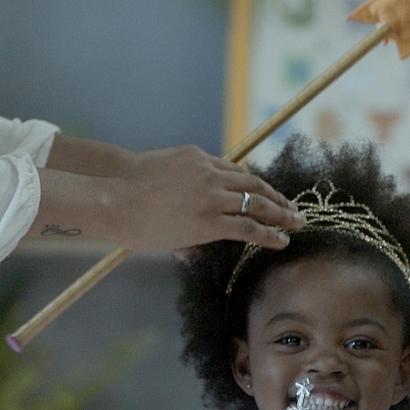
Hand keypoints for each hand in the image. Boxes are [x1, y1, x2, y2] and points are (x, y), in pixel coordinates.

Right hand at [32, 142, 303, 252]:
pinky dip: (268, 233)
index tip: (268, 195)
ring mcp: (211, 195)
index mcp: (197, 159)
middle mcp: (209, 173)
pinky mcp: (209, 219)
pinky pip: (248, 226)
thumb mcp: (158, 181)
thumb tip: (192, 250)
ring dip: (281, 214)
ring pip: (257, 203)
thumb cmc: (125, 193)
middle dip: (277, 197)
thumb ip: (180, 203)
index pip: (235, 171)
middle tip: (294, 208)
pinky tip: (281, 240)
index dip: (255, 186)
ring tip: (297, 223)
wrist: (112, 197)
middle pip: (254, 183)